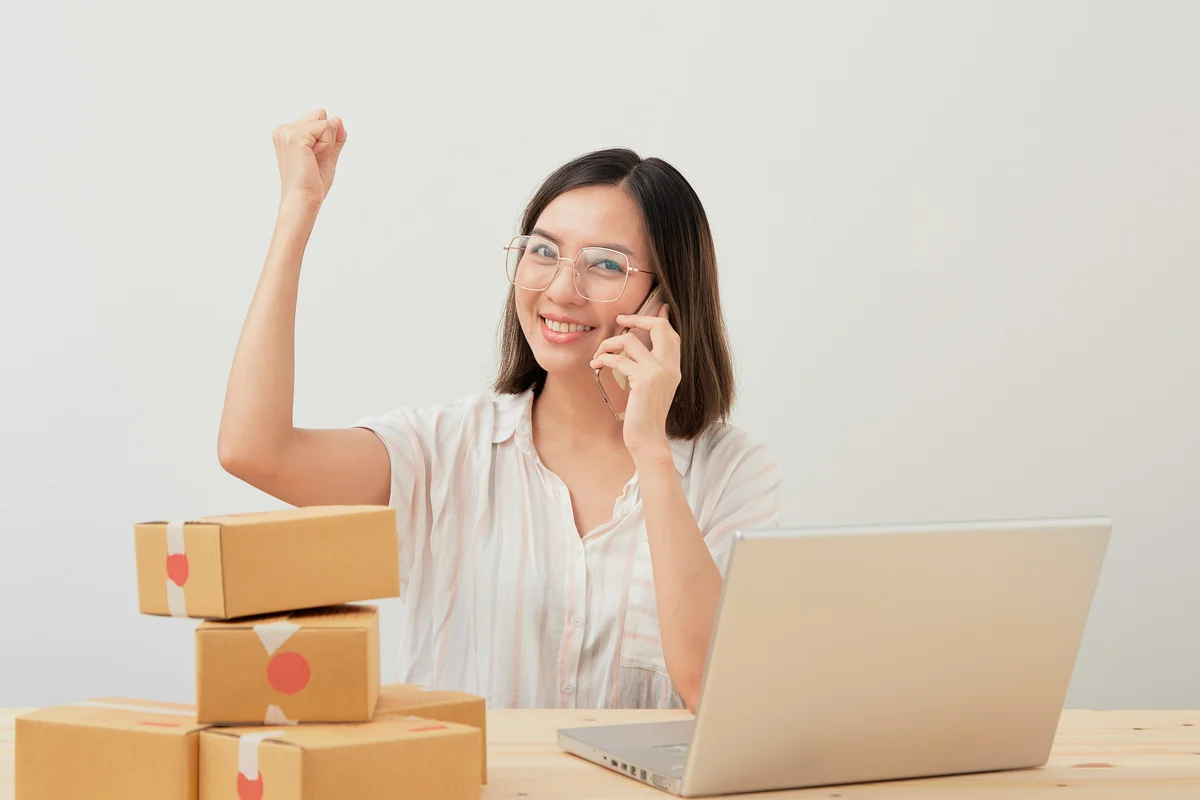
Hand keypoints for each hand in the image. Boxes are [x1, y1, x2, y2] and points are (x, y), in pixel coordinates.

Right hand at [272, 109, 347, 208]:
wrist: (304, 199)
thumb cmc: (313, 183)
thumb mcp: (327, 154)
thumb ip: (334, 136)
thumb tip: (337, 118)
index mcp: (286, 133)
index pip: (318, 119)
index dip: (325, 138)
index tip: (313, 158)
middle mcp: (283, 130)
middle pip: (321, 115)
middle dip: (326, 136)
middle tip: (314, 158)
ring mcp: (287, 132)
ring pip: (324, 122)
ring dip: (327, 143)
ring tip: (312, 160)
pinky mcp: (294, 137)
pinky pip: (325, 128)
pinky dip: (326, 145)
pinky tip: (313, 158)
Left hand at [590, 305, 680, 458]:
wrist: (648, 438)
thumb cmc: (645, 415)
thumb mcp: (653, 388)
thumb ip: (650, 367)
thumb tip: (639, 348)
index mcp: (674, 367)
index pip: (671, 332)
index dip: (658, 317)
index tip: (644, 311)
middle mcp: (670, 367)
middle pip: (659, 326)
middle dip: (636, 318)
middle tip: (619, 320)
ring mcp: (659, 372)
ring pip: (631, 340)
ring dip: (609, 343)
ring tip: (599, 353)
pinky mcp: (644, 380)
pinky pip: (619, 359)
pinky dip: (603, 359)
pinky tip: (596, 365)